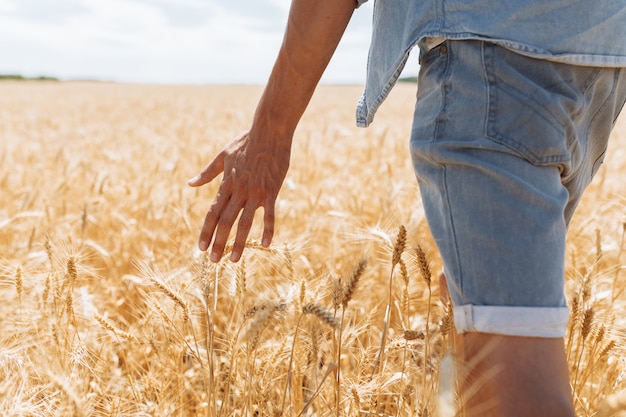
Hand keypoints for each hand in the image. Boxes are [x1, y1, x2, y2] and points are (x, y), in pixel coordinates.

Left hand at [188, 130, 290, 262]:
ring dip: (239, 243)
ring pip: (245, 222)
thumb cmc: (246, 141)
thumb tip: (190, 184)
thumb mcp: (222, 155)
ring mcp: (255, 192)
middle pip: (225, 222)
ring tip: (234, 260)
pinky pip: (269, 215)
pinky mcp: (271, 191)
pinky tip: (264, 244)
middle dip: (219, 243)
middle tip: (214, 262)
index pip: (212, 212)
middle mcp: (239, 191)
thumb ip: (207, 173)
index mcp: (226, 184)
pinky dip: (267, 230)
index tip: (201, 248)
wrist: (269, 131)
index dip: (206, 231)